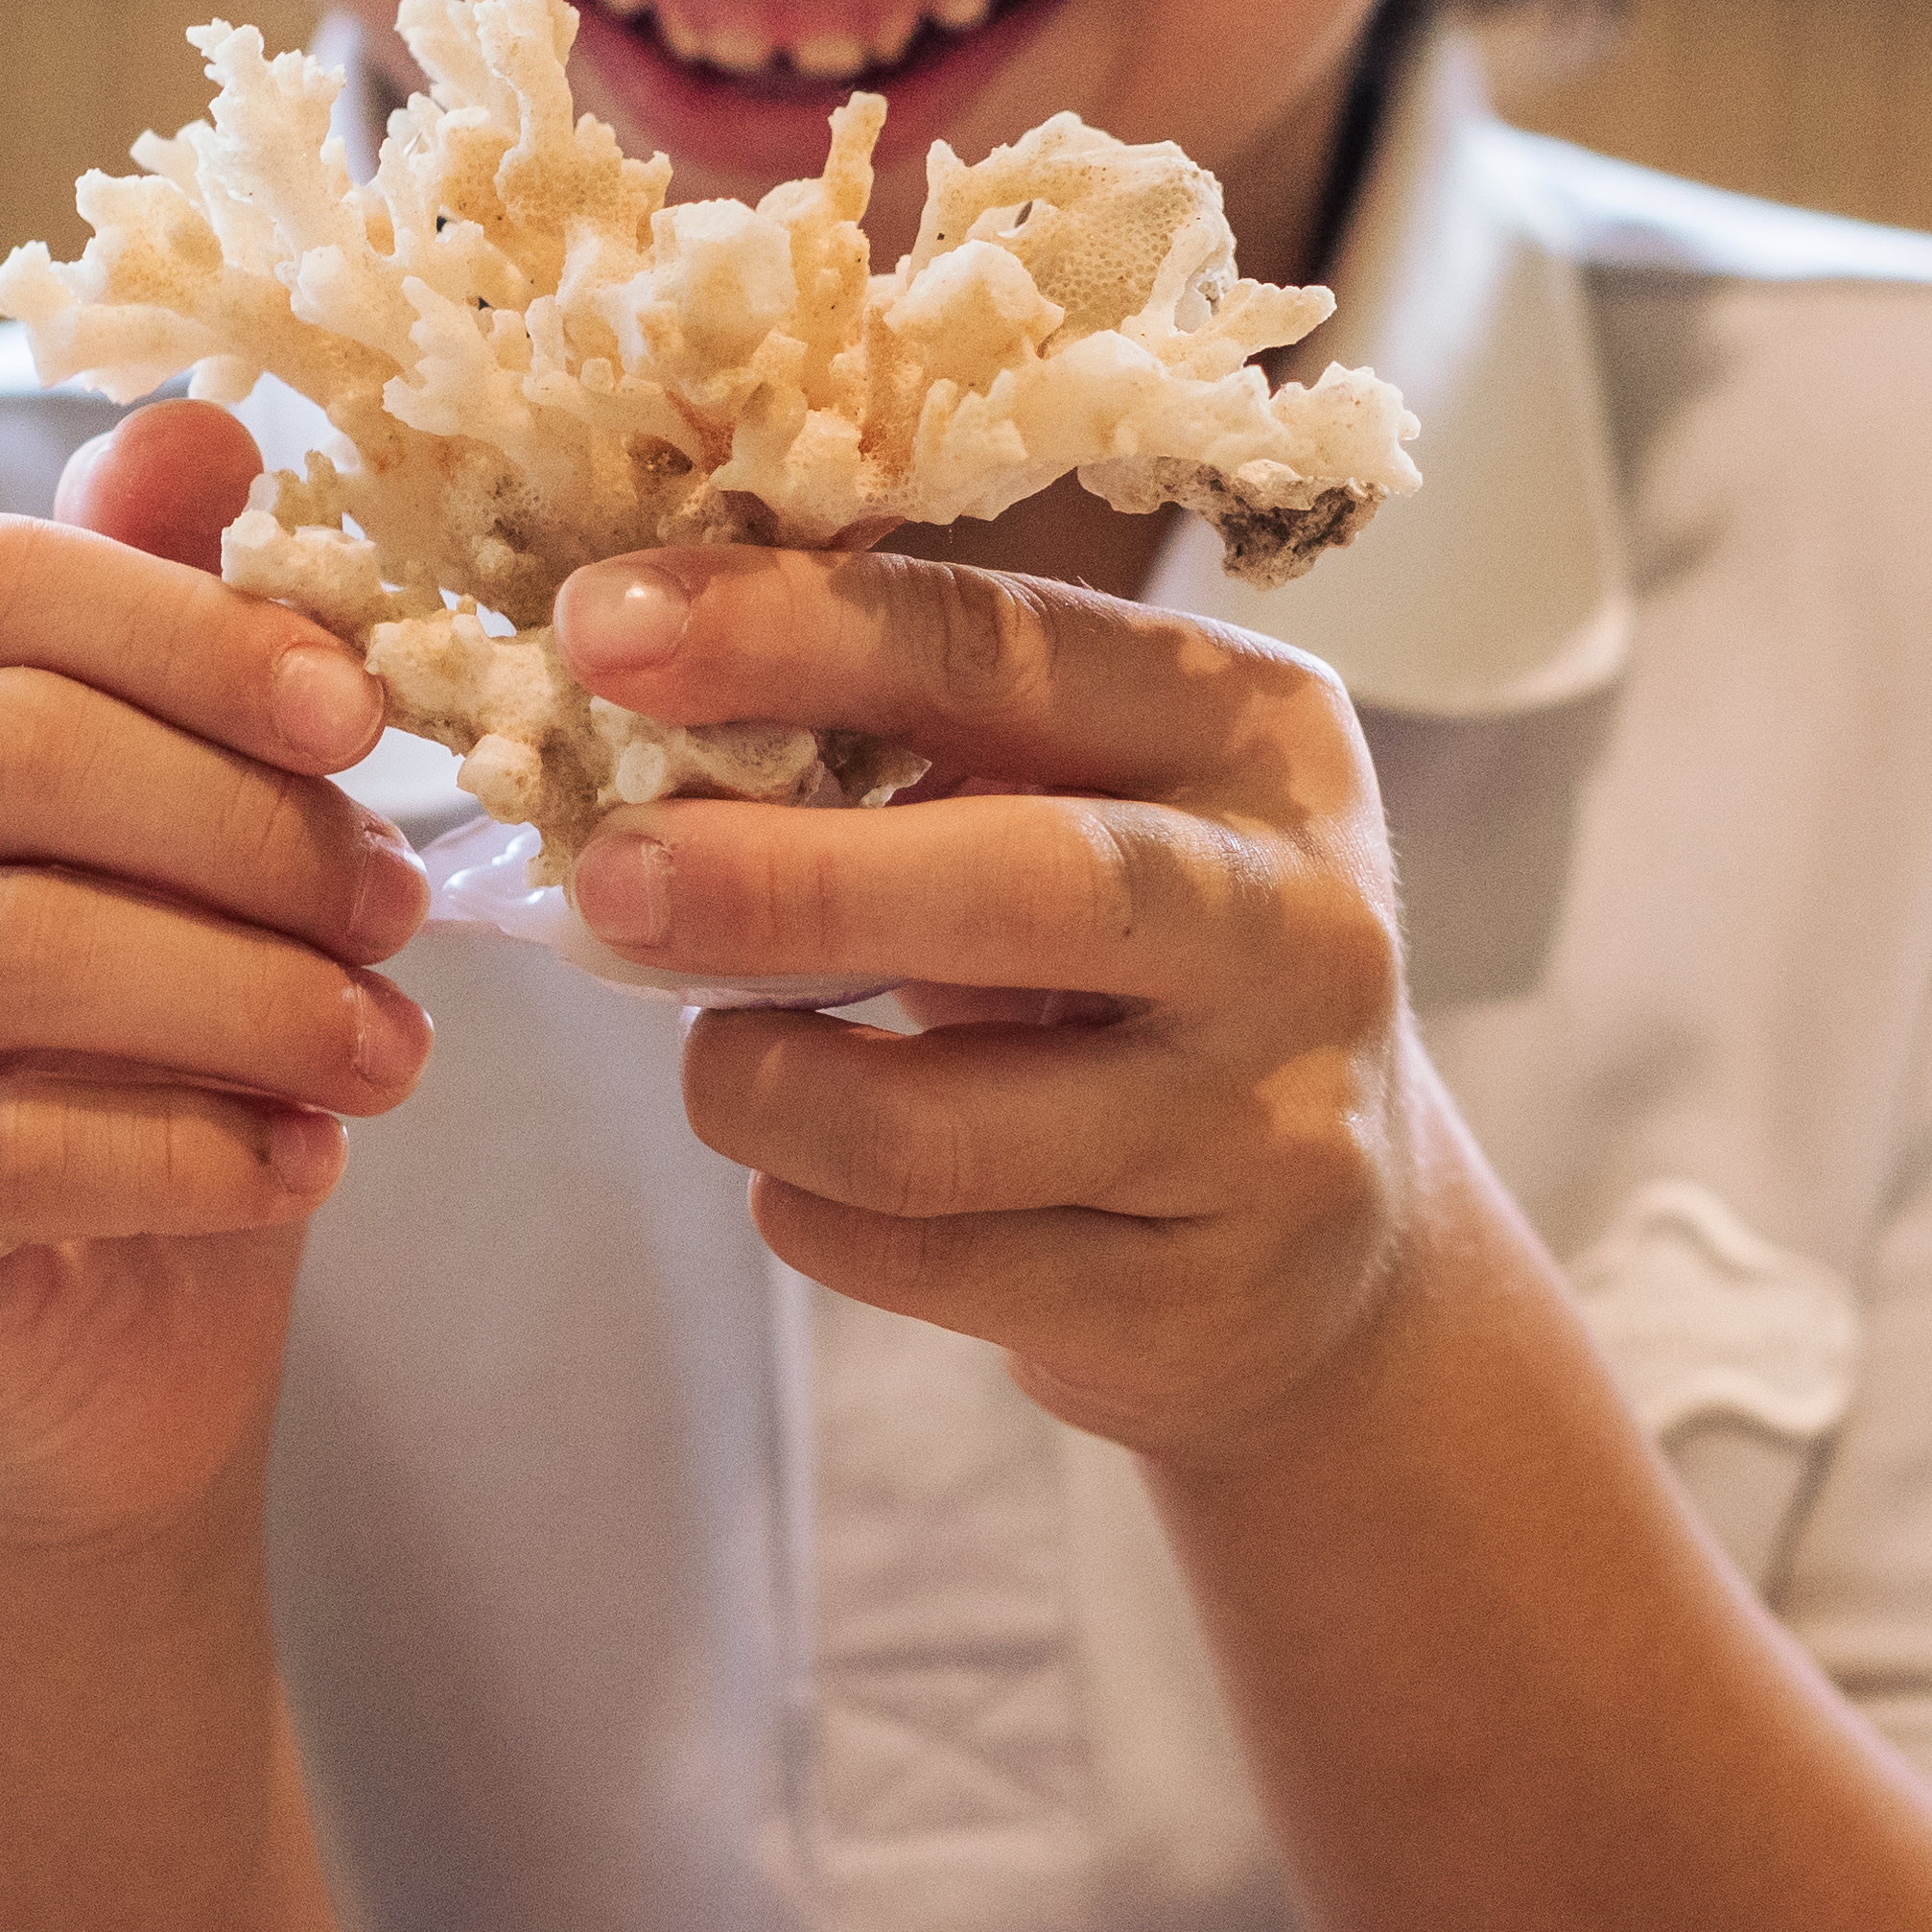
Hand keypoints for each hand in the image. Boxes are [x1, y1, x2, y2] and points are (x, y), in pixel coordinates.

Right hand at [0, 399, 432, 1548]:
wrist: (93, 1334)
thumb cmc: (147, 1030)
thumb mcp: (179, 809)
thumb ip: (163, 617)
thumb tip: (198, 419)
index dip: (194, 633)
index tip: (365, 719)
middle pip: (0, 753)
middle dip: (243, 825)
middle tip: (403, 906)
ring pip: (10, 951)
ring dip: (249, 996)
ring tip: (391, 1049)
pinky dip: (192, 1153)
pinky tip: (306, 1166)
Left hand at [552, 545, 1467, 1467]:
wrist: (1329, 1249)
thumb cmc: (1139, 969)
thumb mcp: (1083, 802)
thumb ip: (909, 737)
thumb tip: (629, 679)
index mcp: (1253, 730)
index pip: (1000, 650)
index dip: (788, 633)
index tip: (602, 630)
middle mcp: (1293, 918)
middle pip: (1014, 885)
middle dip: (778, 882)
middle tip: (609, 879)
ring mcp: (1265, 1126)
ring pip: (931, 1127)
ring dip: (758, 1084)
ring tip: (712, 1054)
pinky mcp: (1198, 1301)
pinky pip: (924, 1260)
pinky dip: (807, 1209)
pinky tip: (801, 1173)